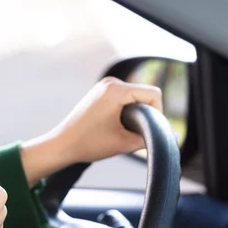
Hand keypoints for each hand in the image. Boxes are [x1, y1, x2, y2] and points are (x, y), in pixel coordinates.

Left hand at [20, 77, 162, 185]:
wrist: (61, 145)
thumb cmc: (88, 143)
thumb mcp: (124, 143)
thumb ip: (148, 138)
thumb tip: (165, 135)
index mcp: (116, 89)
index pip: (153, 94)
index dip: (158, 114)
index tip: (147, 132)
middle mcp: (110, 82)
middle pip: (145, 94)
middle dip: (145, 114)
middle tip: (133, 134)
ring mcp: (104, 86)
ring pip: (135, 97)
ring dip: (135, 114)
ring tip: (122, 131)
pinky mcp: (100, 93)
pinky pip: (124, 99)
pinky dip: (126, 112)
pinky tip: (116, 127)